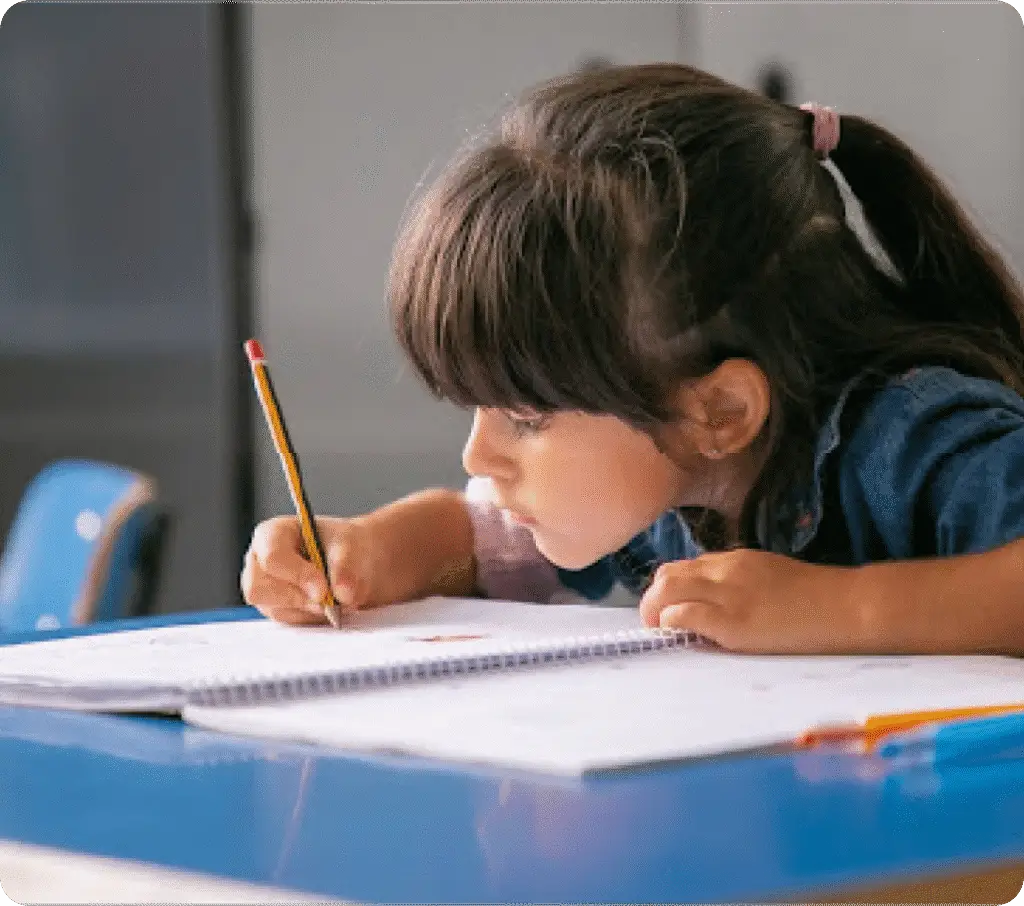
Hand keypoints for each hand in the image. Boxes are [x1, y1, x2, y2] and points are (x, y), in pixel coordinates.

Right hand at [240, 516, 380, 624]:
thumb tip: (342, 593)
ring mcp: (263, 588)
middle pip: (260, 589)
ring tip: (334, 600)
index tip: (323, 589)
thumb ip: (345, 567)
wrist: (353, 562)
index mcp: (272, 534)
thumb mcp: (349, 545)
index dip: (297, 575)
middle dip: (299, 598)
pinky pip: (287, 621)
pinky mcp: (275, 609)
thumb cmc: (343, 545)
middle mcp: (259, 561)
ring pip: (274, 609)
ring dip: (308, 609)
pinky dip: (311, 618)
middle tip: (329, 600)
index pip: (272, 557)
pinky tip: (327, 606)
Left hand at [638, 549, 864, 653]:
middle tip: (658, 624)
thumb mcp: (771, 577)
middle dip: (653, 600)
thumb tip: (716, 604)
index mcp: (736, 560)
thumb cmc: (817, 599)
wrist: (847, 607)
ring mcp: (728, 594)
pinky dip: (672, 624)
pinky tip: (681, 637)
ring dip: (654, 612)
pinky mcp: (732, 621)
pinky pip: (684, 615)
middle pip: (667, 575)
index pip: (685, 567)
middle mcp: (725, 570)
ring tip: (662, 633)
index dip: (672, 591)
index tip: (671, 610)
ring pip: (666, 590)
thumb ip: (740, 584)